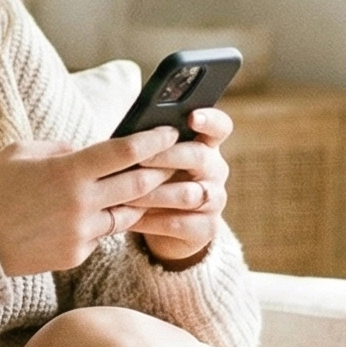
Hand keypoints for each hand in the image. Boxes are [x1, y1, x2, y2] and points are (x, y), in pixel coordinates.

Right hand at [0, 129, 179, 275]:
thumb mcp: (21, 152)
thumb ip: (60, 149)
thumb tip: (86, 151)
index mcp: (68, 171)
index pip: (125, 151)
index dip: (153, 140)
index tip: (169, 131)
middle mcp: (82, 203)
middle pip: (138, 184)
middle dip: (160, 170)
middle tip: (171, 160)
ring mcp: (82, 232)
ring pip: (127, 214)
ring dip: (138, 200)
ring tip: (144, 187)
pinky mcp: (76, 254)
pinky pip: (102, 235)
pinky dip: (104, 222)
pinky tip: (98, 213)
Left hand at [124, 106, 232, 265]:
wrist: (169, 229)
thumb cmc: (156, 181)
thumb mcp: (155, 161)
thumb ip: (151, 146)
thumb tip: (128, 135)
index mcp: (206, 146)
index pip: (219, 127)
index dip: (209, 119)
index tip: (192, 116)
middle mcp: (215, 170)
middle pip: (198, 157)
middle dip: (166, 156)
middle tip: (139, 158)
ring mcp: (215, 200)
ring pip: (188, 194)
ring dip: (154, 193)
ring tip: (126, 194)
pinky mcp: (207, 229)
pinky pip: (178, 223)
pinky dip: (151, 221)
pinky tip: (129, 219)